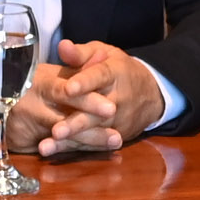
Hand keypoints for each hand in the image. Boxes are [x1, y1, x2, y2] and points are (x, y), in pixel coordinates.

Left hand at [20, 38, 167, 154]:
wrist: (152, 93)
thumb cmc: (119, 69)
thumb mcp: (104, 53)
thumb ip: (81, 53)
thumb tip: (62, 46)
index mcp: (114, 73)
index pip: (99, 77)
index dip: (85, 83)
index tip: (69, 89)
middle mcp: (117, 99)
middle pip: (96, 113)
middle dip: (75, 123)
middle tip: (56, 131)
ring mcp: (118, 121)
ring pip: (93, 133)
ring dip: (70, 141)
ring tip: (47, 147)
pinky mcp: (117, 135)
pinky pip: (94, 144)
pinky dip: (74, 149)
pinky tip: (54, 153)